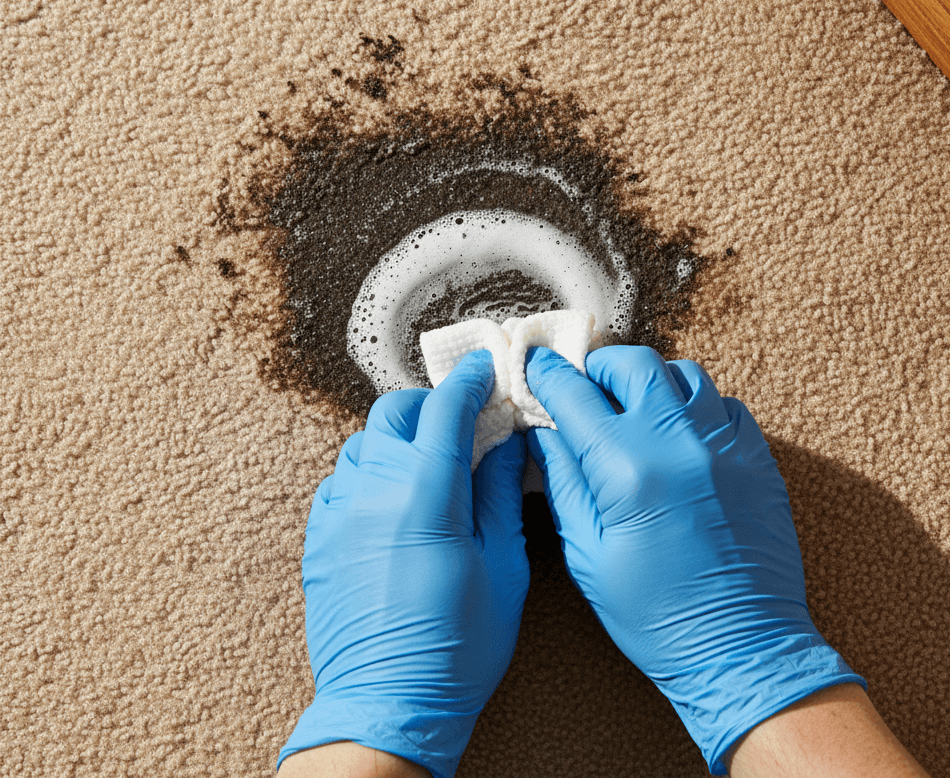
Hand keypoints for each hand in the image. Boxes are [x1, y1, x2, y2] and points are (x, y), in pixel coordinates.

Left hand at [277, 350, 529, 777]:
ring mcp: (339, 513)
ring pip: (363, 442)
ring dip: (398, 439)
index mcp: (427, 496)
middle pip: (394, 412)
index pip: (446, 410)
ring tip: (427, 464)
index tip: (482, 368)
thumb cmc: (455, 648)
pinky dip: (369, 473)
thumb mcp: (503, 568)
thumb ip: (500, 494)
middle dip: (430, 405)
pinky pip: (341, 480)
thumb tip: (507, 443)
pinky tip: (392, 498)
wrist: (387, 704)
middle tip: (459, 420)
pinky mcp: (319, 538)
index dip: (468, 380)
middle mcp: (374, 492)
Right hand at [523, 345, 865, 774]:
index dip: (547, 374)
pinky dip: (694, 407)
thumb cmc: (655, 616)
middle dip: (599, 367)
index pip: (573, 394)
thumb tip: (541, 432)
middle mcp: (677, 442)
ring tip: (634, 410)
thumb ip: (562, 482)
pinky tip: (680, 436)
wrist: (743, 650)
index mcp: (625, 469)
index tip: (535, 366)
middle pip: (632, 363)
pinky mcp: (757, 458)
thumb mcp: (587, 554)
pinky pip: (723, 403)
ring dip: (649, 382)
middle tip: (585, 389)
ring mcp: (724, 445)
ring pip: (682, 373)